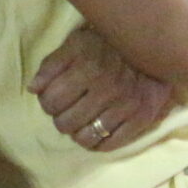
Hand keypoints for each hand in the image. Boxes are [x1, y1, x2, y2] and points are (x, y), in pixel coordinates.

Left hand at [31, 24, 174, 150]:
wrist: (154, 43)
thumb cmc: (108, 42)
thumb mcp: (77, 42)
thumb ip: (52, 64)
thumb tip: (33, 89)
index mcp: (87, 68)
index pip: (51, 102)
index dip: (47, 102)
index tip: (54, 98)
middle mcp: (106, 89)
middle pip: (65, 123)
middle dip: (61, 118)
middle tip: (68, 111)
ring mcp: (125, 105)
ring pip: (85, 138)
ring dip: (78, 133)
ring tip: (82, 122)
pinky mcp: (141, 117)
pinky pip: (110, 144)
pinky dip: (99, 142)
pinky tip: (97, 130)